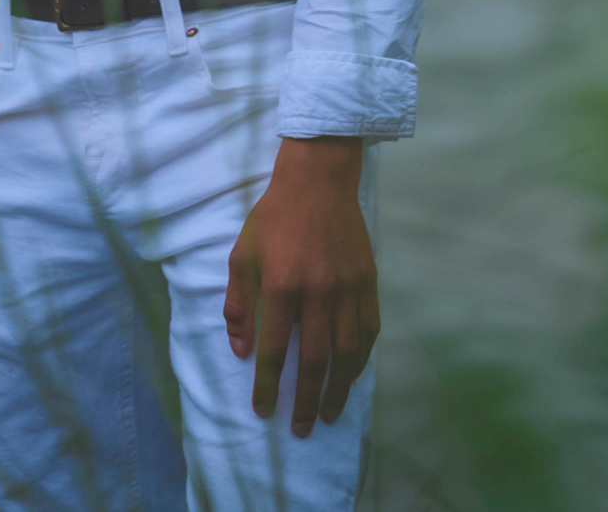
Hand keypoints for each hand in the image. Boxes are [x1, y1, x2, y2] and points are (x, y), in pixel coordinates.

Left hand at [223, 136, 375, 437]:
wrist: (318, 179)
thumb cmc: (274, 216)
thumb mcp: (242, 254)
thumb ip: (239, 304)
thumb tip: (240, 350)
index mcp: (282, 285)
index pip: (274, 351)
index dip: (268, 386)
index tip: (263, 411)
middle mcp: (317, 292)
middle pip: (314, 361)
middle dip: (306, 401)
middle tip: (300, 428)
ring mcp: (347, 287)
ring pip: (347, 352)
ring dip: (338, 389)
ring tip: (329, 413)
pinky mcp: (367, 280)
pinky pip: (369, 330)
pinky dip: (361, 358)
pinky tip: (352, 375)